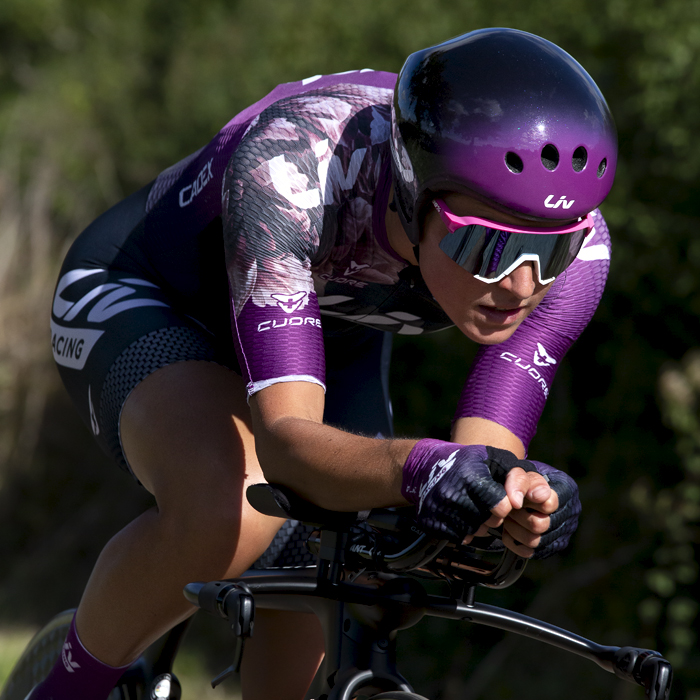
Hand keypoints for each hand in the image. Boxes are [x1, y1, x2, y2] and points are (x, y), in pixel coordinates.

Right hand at [401, 439, 511, 541]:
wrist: (427, 466)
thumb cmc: (466, 461)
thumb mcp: (493, 458)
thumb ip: (515, 477)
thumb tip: (518, 502)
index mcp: (470, 477)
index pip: (501, 508)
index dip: (504, 505)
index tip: (500, 499)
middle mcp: (452, 494)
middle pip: (488, 522)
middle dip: (492, 516)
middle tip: (485, 503)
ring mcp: (439, 509)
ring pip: (473, 531)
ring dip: (478, 524)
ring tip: (473, 508)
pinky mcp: (430, 521)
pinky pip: (457, 537)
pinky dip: (463, 530)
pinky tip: (460, 515)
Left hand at [466, 449, 580, 558]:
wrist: (519, 492)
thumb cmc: (522, 481)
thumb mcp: (520, 473)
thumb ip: (519, 481)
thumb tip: (516, 502)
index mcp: (566, 490)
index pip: (548, 504)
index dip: (528, 501)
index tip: (516, 500)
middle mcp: (570, 514)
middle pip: (539, 525)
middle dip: (518, 515)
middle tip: (509, 507)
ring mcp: (561, 534)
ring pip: (533, 541)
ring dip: (514, 527)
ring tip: (509, 516)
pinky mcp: (548, 549)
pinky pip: (527, 551)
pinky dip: (513, 540)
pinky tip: (510, 528)